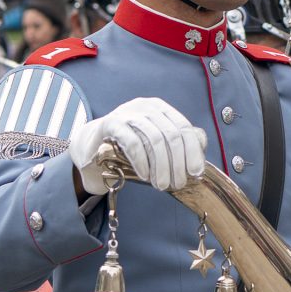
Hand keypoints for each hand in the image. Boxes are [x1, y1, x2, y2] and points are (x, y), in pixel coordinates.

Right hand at [70, 97, 206, 194]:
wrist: (92, 144)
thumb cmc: (129, 144)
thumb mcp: (154, 142)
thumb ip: (175, 147)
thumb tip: (198, 162)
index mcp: (160, 108)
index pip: (184, 127)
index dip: (193, 150)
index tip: (196, 172)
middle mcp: (146, 106)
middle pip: (171, 134)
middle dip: (178, 162)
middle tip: (179, 183)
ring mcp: (128, 112)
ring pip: (154, 139)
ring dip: (161, 166)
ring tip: (163, 185)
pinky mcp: (111, 123)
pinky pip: (132, 142)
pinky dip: (142, 162)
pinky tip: (145, 176)